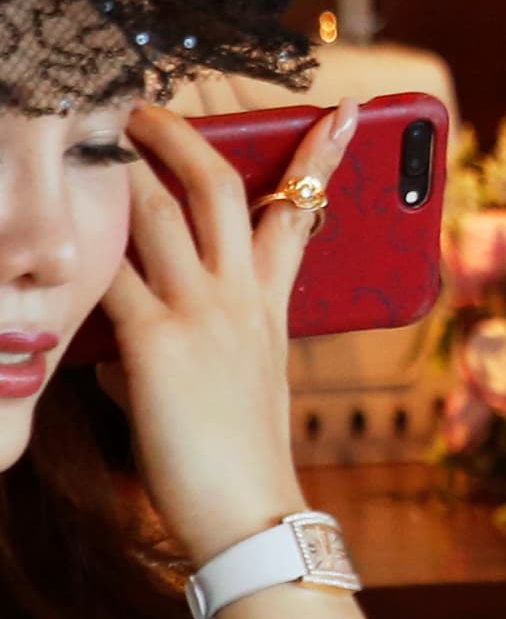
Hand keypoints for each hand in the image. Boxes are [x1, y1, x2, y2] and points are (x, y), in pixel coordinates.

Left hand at [101, 102, 351, 563]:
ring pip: (156, 212)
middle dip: (180, 136)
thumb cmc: (235, 461)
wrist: (248, 514)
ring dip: (117, 168)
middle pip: (219, 189)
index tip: (343, 113)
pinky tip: (50, 238)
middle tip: (143, 104)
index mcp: (269, 307)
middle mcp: (240, 298)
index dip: (323, 158)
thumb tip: (115, 347)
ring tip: (87, 137)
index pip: (301, 214)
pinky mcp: (155, 342)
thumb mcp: (223, 387)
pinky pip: (106, 275)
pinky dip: (75, 252)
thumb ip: (176, 349)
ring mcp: (201, 314)